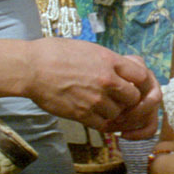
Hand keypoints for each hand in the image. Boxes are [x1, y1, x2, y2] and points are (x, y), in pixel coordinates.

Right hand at [23, 40, 158, 134]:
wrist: (31, 68)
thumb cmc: (55, 53)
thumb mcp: (88, 49)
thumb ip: (108, 60)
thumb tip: (122, 69)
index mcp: (109, 60)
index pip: (142, 76)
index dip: (141, 83)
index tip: (134, 85)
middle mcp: (106, 80)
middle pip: (134, 97)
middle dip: (129, 99)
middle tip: (119, 98)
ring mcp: (95, 99)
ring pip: (119, 113)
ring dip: (114, 112)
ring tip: (101, 105)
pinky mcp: (82, 114)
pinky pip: (103, 124)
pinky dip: (101, 122)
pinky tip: (93, 114)